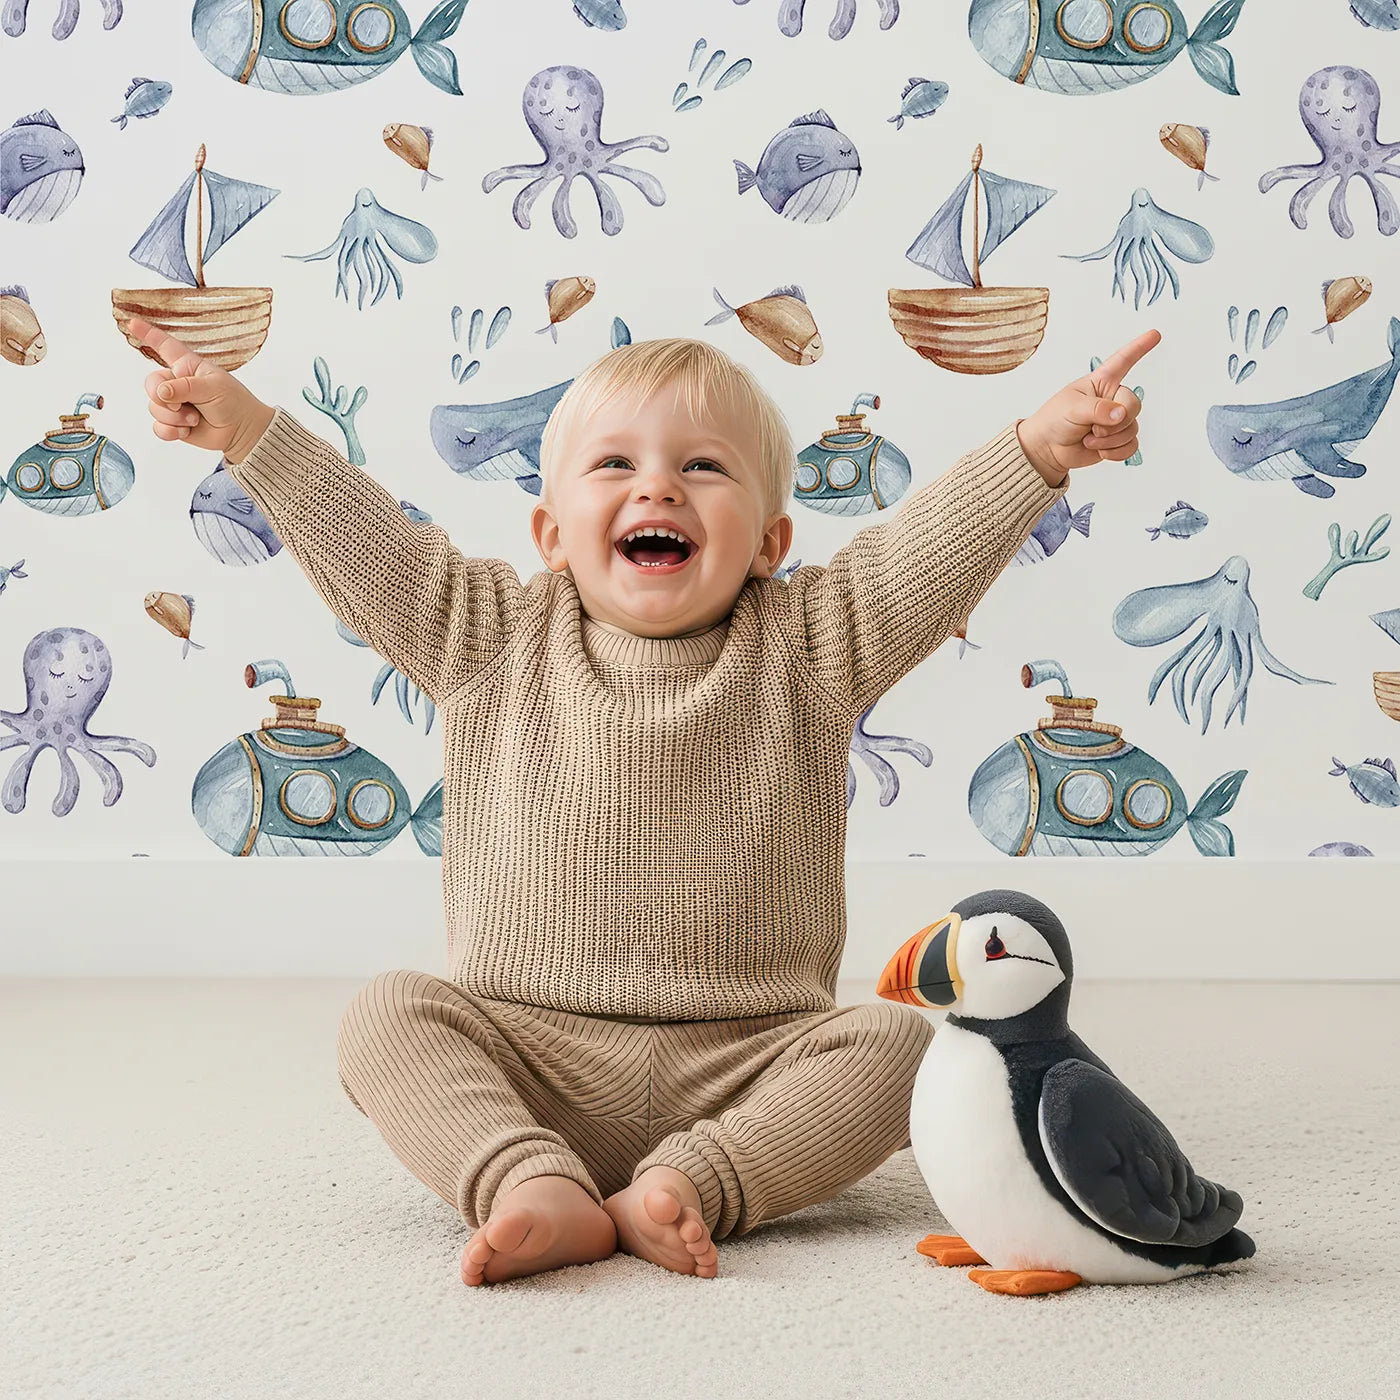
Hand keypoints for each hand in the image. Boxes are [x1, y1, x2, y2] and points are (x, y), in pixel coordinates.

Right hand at [126, 317, 274, 463]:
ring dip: (174, 417)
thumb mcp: (212, 387)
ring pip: (154, 407)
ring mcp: (174, 403)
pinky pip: (158, 427)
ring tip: (195, 419)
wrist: (242, 431)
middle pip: (151, 383)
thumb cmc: (233, 402)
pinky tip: (186, 430)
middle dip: (162, 397)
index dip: (147, 333)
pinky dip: (171, 431)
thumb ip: (184, 387)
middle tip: (182, 406)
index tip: (131, 323)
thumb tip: (160, 393)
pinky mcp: (174, 423)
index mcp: (187, 366)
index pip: (164, 345)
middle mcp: (177, 382)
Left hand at [1017, 328, 1160, 485]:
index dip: (1139, 348)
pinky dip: (1115, 452)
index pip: (1123, 361)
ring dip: (1110, 440)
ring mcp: (1116, 420)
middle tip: (1093, 429)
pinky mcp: (1117, 440)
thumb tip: (1121, 414)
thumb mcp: (1073, 408)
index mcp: (1101, 382)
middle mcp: (1112, 399)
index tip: (1155, 334)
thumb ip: (1098, 409)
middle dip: (1116, 421)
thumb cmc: (1054, 420)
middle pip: (1134, 405)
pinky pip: (1131, 446)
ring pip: (1132, 428)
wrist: (1047, 449)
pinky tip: (1100, 451)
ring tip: (1088, 439)